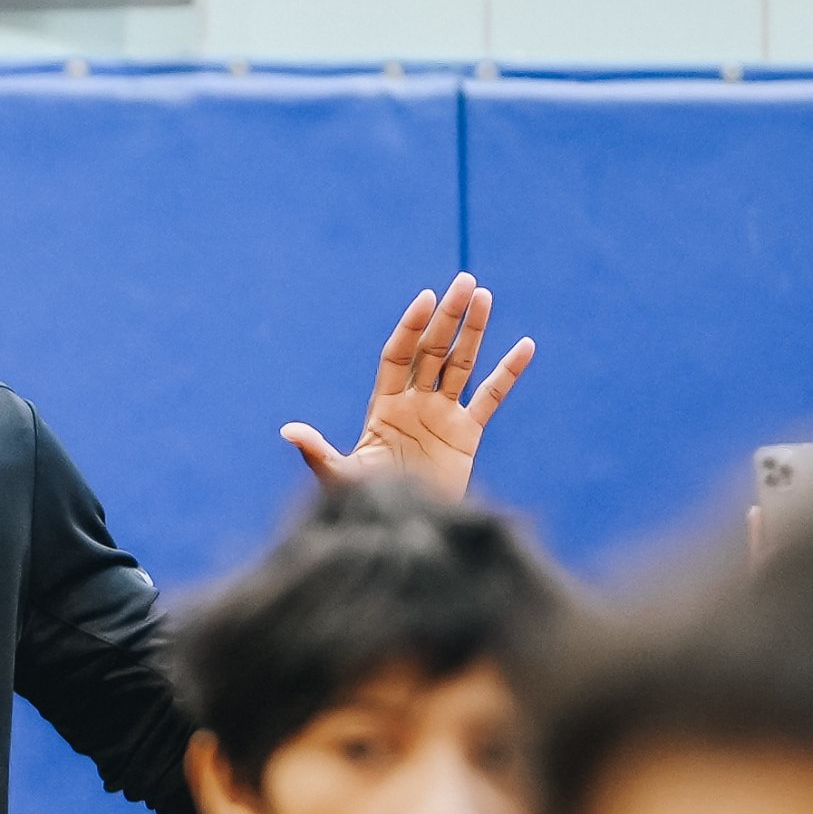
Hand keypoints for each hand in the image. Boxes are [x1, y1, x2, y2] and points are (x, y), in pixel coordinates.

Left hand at [283, 273, 533, 498]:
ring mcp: (442, 415)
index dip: (411, 327)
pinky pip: (491, 396)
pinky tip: (526, 345)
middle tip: (465, 282)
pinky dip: (508, 372)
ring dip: (474, 332)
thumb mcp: (339, 477)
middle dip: (448, 317)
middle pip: (433, 350)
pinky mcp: (467, 434)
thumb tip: (286, 431)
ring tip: (485, 296)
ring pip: (461, 364)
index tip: (426, 299)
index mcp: (384, 406)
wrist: (402, 531)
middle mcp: (414, 403)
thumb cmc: (365, 504)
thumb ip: (317, 452)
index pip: (399, 355)